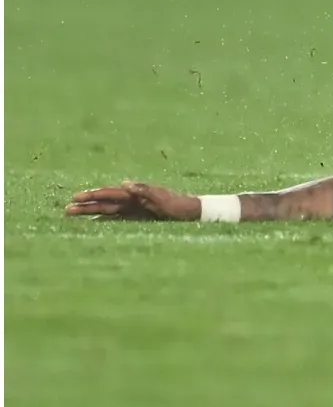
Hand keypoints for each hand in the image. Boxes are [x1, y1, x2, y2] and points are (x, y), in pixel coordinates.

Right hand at [67, 181, 202, 220]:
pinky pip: (117, 217)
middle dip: (87, 205)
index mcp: (135, 193)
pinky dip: (104, 219)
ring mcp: (134, 208)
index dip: (94, 195)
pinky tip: (93, 223)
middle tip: (67, 208)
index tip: (77, 198)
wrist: (190, 212)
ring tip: (73, 213)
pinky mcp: (138, 216)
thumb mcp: (162, 197)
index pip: (110, 194)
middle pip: (105, 202)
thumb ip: (144, 190)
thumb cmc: (177, 205)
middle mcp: (132, 199)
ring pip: (108, 210)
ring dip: (91, 211)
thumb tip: (124, 183)